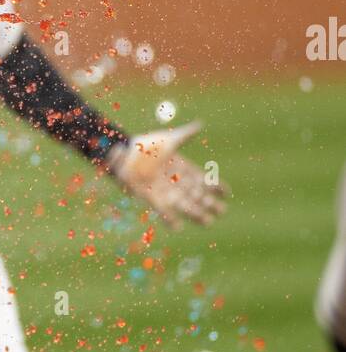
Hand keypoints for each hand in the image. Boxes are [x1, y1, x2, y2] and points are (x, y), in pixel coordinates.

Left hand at [107, 121, 228, 227]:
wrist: (125, 151)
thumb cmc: (147, 145)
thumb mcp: (169, 139)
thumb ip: (185, 134)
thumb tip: (201, 124)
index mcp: (184, 169)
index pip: (203, 180)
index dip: (215, 186)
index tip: (227, 193)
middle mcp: (177, 183)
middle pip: (197, 196)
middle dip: (209, 204)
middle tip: (222, 211)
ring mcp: (165, 191)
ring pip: (184, 205)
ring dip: (195, 214)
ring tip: (208, 222)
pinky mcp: (151, 197)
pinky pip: (162, 209)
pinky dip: (169, 218)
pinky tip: (177, 227)